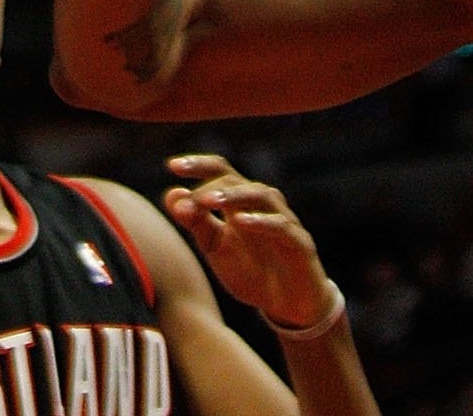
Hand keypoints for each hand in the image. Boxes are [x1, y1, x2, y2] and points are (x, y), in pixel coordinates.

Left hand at [161, 153, 335, 331]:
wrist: (289, 306)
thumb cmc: (252, 271)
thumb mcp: (217, 249)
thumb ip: (196, 223)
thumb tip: (171, 195)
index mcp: (240, 201)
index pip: (220, 171)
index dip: (198, 165)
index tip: (171, 166)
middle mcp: (263, 203)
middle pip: (237, 180)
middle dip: (212, 186)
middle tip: (191, 197)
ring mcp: (284, 221)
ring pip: (261, 196)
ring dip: (233, 196)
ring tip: (209, 201)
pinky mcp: (300, 243)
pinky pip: (281, 226)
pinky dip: (261, 221)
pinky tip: (241, 222)